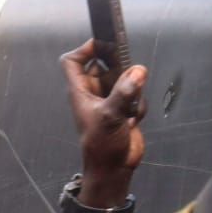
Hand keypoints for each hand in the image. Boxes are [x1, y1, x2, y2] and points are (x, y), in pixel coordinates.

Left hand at [59, 39, 146, 193]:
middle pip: (103, 67)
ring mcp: (109, 101)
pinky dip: (138, 104)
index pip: (73, 62)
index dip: (84, 50)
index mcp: (80, 92)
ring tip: (131, 105)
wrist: (113, 168)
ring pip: (123, 81)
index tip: (103, 43)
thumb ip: (124, 92)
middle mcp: (93, 93)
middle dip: (119, 70)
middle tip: (130, 74)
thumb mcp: (111, 115)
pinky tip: (134, 118)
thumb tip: (138, 71)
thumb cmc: (101, 144)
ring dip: (132, 90)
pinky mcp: (123, 110)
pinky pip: (134, 96)